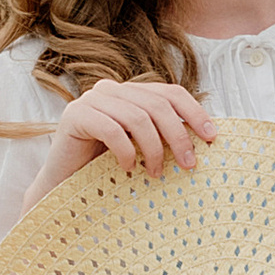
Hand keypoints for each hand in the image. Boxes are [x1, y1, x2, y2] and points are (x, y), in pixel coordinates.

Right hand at [26, 76, 219, 206]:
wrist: (62, 184)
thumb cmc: (106, 169)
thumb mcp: (141, 148)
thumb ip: (162, 135)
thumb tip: (206, 136)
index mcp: (130, 93)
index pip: (170, 92)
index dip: (194, 112)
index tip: (211, 137)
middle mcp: (111, 89)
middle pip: (157, 105)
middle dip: (178, 136)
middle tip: (188, 164)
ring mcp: (91, 100)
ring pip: (138, 117)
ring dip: (153, 149)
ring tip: (155, 174)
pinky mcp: (75, 115)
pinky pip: (111, 129)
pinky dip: (126, 151)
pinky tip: (129, 169)